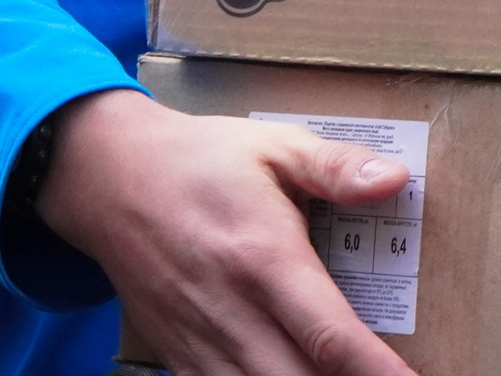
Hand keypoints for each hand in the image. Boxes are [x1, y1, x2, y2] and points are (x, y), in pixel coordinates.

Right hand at [39, 88, 418, 375]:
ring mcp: (199, 341)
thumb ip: (336, 166)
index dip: (378, 372)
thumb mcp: (274, 146)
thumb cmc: (199, 160)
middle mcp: (231, 311)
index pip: (330, 336)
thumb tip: (394, 179)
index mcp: (264, 257)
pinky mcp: (176, 355)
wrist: (106, 178)